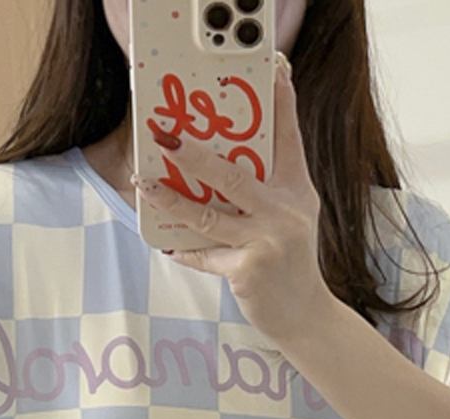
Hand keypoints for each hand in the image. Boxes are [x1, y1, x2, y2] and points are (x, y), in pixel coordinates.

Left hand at [133, 54, 333, 347]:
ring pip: (208, 215)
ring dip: (170, 198)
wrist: (305, 317)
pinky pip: (205, 254)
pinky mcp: (248, 270)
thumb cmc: (290, 263)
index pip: (289, 140)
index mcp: (297, 192)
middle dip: (194, 155)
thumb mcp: (291, 218)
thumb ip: (266, 190)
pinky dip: (185, 250)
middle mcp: (284, 212)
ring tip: (144, 184)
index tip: (275, 71)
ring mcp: (266, 242)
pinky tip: (166, 243)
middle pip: (233, 175)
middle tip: (164, 136)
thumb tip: (216, 162)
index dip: (282, 105)